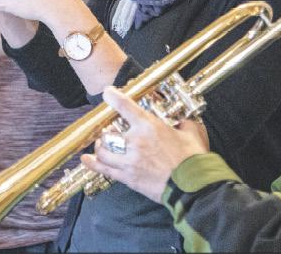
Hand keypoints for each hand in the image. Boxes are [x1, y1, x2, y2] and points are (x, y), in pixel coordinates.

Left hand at [80, 86, 209, 202]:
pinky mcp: (128, 178)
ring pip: (103, 151)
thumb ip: (182, 123)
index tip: (107, 93)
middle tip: (109, 132)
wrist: (193, 186)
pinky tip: (87, 159)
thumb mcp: (191, 132)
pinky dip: (93, 164)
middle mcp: (135, 142)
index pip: (125, 106)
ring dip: (100, 147)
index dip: (113, 97)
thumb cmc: (193, 158)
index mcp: (149, 127)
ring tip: (101, 145)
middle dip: (106, 132)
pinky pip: (104, 170)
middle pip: (109, 133)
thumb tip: (180, 120)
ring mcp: (129, 161)